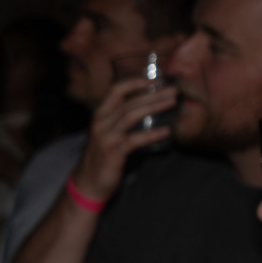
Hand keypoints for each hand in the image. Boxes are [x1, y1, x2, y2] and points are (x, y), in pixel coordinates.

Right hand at [73, 77, 176, 201]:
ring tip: (172, 102)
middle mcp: (100, 123)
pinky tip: (166, 132)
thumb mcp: (108, 132)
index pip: (116, 90)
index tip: (156, 80)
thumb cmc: (102, 156)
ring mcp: (105, 138)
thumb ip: (121, 118)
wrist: (88, 182)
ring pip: (130, 116)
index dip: (136, 82)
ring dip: (153, 107)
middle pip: (128, 102)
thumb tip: (148, 105)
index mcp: (100, 115)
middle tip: (173, 90)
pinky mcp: (112, 153)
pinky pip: (133, 140)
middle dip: (153, 94)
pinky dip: (151, 135)